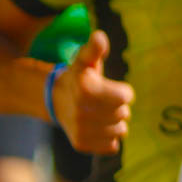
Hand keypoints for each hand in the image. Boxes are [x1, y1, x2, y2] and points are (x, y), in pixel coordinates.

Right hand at [53, 31, 134, 152]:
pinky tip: (97, 126)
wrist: (56, 100)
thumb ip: (94, 49)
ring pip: (121, 130)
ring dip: (115, 122)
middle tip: (103, 101)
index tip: (110, 88)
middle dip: (118, 106)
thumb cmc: (79, 78)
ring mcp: (80, 130)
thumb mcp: (85, 61)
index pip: (125, 97)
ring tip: (100, 113)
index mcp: (85, 89)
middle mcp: (81, 112)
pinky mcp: (82, 145)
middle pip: (124, 114)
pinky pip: (113, 145)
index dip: (122, 91)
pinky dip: (109, 137)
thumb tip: (99, 36)